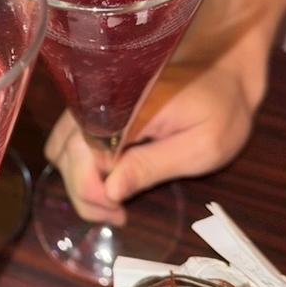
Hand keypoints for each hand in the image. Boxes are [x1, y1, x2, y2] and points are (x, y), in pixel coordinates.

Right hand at [45, 52, 263, 223]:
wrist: (224, 72)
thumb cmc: (221, 109)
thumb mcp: (201, 147)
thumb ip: (153, 166)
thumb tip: (110, 190)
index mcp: (125, 109)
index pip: (84, 156)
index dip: (93, 192)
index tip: (119, 213)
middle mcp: (99, 103)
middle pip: (65, 155)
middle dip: (85, 193)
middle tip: (117, 214)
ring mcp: (93, 105)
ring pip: (60, 149)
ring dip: (79, 181)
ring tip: (112, 201)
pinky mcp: (93, 110)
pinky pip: (69, 141)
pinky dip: (80, 167)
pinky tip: (109, 180)